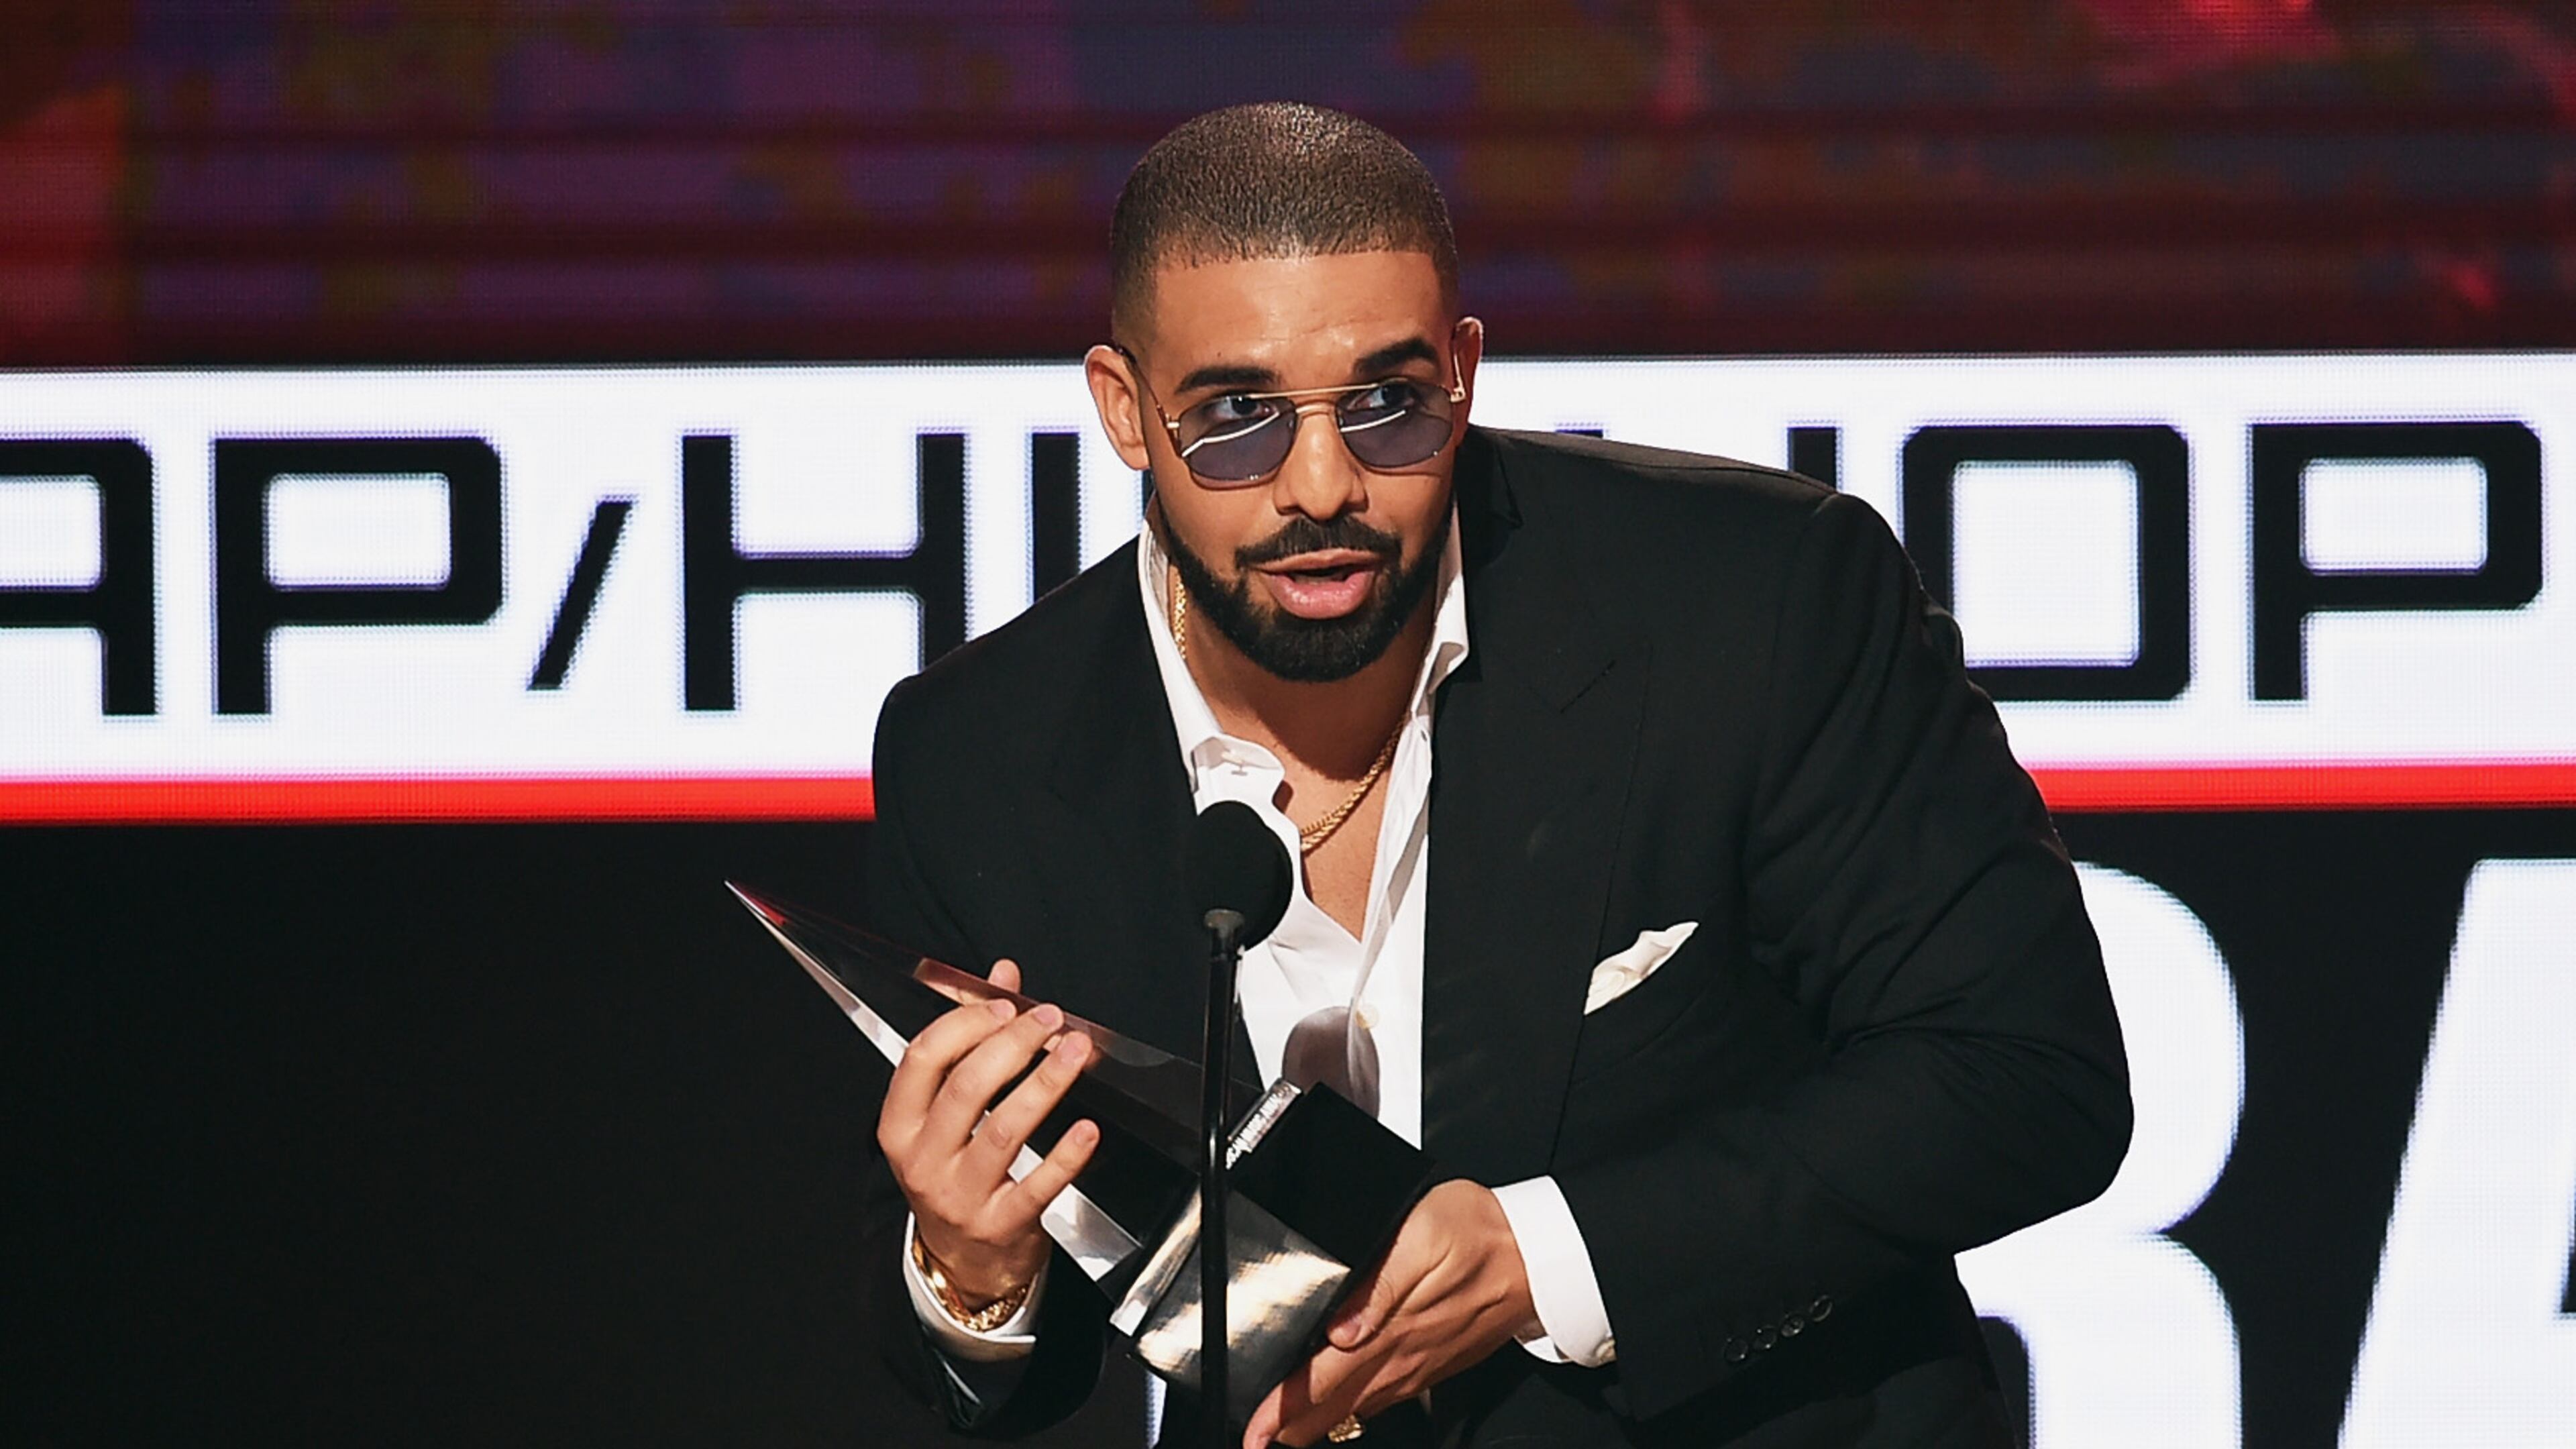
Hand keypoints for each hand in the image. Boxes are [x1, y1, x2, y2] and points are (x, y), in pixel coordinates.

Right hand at [877, 959, 1099, 1304]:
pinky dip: (1066, 1155)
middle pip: (966, 1089)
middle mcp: (924, 1160)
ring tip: (1076, 1053)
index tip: (1006, 1005)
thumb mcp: (944, 1112)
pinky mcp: (1001, 1225)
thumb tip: (1001, 978)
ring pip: (1003, 1130)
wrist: (962, 1262)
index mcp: (901, 1124)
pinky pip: (1037, 1185)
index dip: (966, 1024)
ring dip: (1044, 1085)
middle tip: (1050, 1021)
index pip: (923, 1059)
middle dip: (1013, 1045)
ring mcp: (960, 1195)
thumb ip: (971, 1038)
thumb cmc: (953, 1171)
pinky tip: (1087, 1129)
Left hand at [1244, 1180, 1540, 1447]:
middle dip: (1290, 1427)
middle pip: (1334, 1405)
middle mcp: (1403, 1356)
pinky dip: (1354, 1410)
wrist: (1542, 1254)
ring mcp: (1421, 1365)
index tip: (1254, 1431)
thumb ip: (1377, 1288)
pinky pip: (1385, 1397)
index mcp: (1391, 1329)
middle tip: (1254, 1443)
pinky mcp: (1435, 1362)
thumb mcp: (1423, 1236)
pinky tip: (1343, 1411)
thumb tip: (1339, 1332)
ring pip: (1358, 1407)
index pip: (1321, 1379)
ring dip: (1319, 1423)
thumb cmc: (1481, 1232)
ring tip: (1284, 1434)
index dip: (1282, 1409)